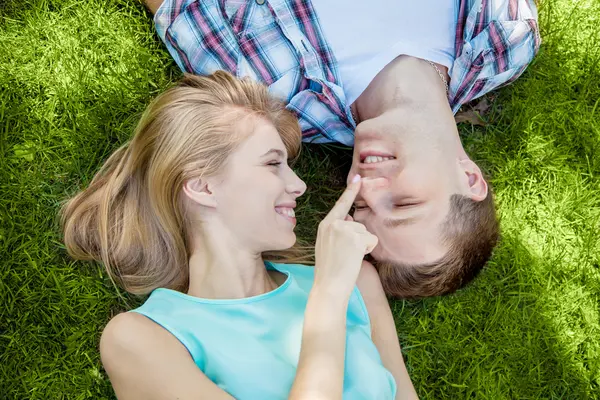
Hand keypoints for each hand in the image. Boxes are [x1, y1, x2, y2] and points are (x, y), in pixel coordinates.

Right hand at [314, 175, 377, 296]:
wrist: (328, 287)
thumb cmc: (329, 270)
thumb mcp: (327, 245)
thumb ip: (338, 230)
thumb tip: (350, 218)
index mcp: (325, 225)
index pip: (341, 205)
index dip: (351, 191)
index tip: (358, 177)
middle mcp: (334, 224)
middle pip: (358, 225)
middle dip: (358, 240)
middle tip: (345, 256)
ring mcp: (345, 230)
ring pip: (366, 233)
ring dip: (362, 247)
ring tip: (348, 259)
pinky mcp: (356, 238)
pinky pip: (371, 241)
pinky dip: (368, 251)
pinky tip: (355, 259)